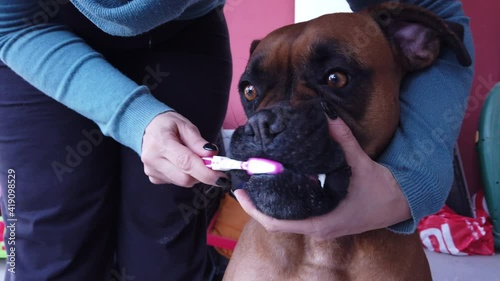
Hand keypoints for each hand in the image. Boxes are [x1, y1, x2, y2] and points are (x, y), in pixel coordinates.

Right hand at [141, 111, 229, 187]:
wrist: (147, 127)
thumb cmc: (167, 125)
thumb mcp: (185, 125)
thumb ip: (198, 141)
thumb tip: (212, 155)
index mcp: (161, 143)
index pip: (186, 163)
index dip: (205, 172)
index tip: (220, 176)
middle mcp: (153, 159)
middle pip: (185, 178)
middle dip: (202, 173)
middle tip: (209, 163)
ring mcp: (152, 171)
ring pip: (182, 182)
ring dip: (193, 174)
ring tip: (190, 157)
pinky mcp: (154, 178)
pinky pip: (176, 182)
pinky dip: (184, 175)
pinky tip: (179, 163)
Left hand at [233, 117, 411, 238]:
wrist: (400, 203)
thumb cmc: (381, 190)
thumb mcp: (360, 162)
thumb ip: (342, 139)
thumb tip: (325, 115)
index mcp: (321, 221)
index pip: (277, 222)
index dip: (254, 209)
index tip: (240, 191)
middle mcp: (317, 228)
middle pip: (275, 221)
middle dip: (256, 204)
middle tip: (244, 180)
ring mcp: (320, 226)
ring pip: (284, 219)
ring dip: (268, 203)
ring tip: (255, 181)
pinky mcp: (323, 221)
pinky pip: (295, 215)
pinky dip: (282, 203)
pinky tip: (278, 184)